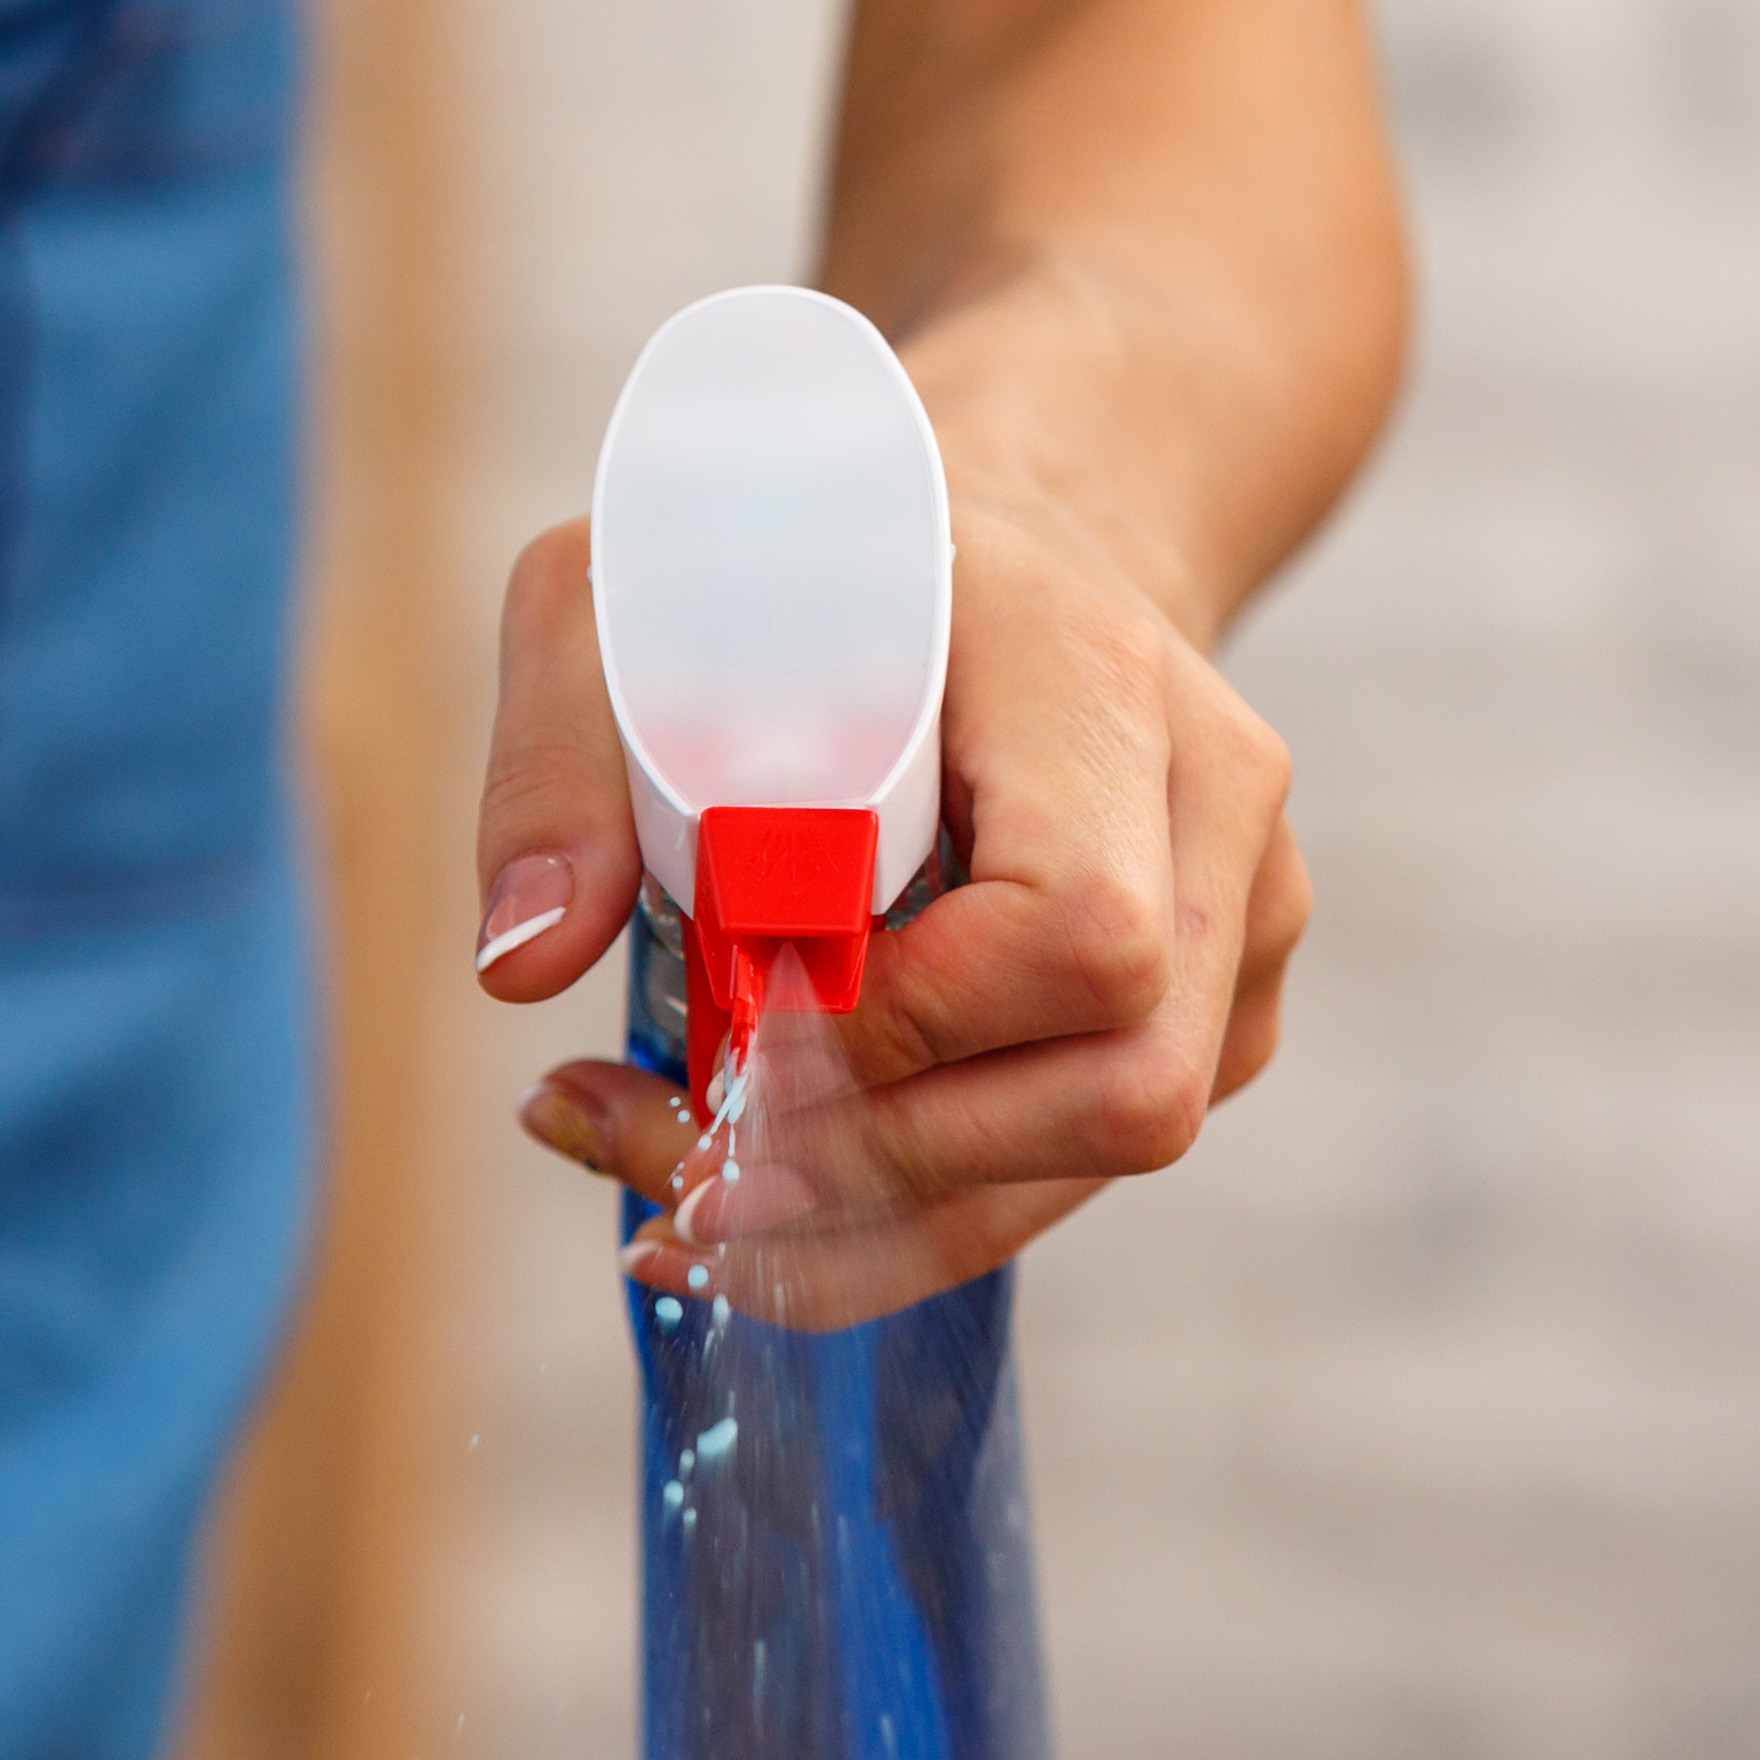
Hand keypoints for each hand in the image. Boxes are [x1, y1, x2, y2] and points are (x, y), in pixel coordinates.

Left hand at [471, 482, 1306, 1328]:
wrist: (993, 537)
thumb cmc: (803, 560)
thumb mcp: (630, 590)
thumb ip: (558, 753)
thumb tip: (522, 963)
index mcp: (1098, 678)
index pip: (1080, 928)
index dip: (906, 1024)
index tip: (733, 1014)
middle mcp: (1211, 807)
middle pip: (1121, 1090)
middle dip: (871, 1168)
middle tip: (657, 1161)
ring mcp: (1238, 927)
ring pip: (1096, 1160)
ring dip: (866, 1222)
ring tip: (666, 1185)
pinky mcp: (1214, 1017)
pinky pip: (1070, 1170)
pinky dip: (902, 1218)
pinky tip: (751, 1186)